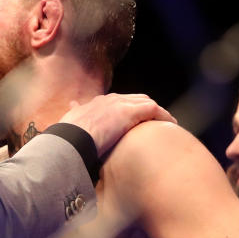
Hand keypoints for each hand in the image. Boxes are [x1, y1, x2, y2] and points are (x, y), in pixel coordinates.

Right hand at [59, 93, 175, 156]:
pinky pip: (154, 110)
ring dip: (156, 112)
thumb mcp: (68, 125)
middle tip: (154, 121)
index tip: (134, 119)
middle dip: (145, 108)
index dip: (128, 108)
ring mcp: (120, 104)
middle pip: (134, 98)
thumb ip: (73, 118)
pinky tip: (171, 126)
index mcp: (95, 103)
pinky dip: (163, 116)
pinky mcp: (130, 111)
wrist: (71, 139)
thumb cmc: (67, 138)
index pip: (118, 101)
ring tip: (166, 123)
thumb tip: (69, 112)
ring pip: (145, 102)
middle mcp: (109, 99)